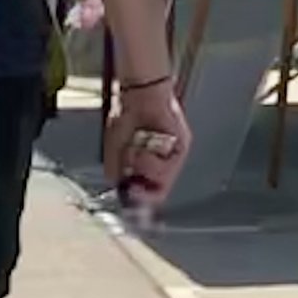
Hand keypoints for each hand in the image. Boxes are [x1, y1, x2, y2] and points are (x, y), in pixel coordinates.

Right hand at [107, 77, 191, 208]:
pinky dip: (149, 159)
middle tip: (132, 188)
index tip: (127, 200)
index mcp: (150, 164)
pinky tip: (142, 145)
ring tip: (134, 151)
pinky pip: (168, 165)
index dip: (139, 202)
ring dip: (142, 168)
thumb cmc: (127, 118)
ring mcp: (176, 154)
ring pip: (163, 180)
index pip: (150, 193)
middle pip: (161, 192)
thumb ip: (117, 172)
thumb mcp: (115, 151)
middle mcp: (166, 161)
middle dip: (143, 194)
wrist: (138, 95)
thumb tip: (118, 189)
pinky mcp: (183, 145)